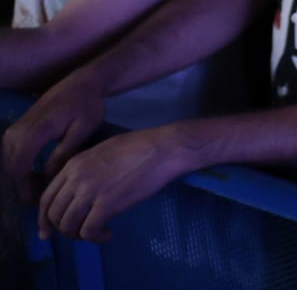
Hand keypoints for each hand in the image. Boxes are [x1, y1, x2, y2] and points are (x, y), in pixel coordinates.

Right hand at [3, 70, 106, 202]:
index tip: (36, 202)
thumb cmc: (87, 105)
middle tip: (39, 200)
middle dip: (22, 186)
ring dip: (20, 178)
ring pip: (8, 162)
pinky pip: (10, 154)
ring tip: (38, 189)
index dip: (25, 188)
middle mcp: (18, 131)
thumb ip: (63, 154)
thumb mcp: (82, 130)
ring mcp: (14, 129)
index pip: (20, 168)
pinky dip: (19, 167)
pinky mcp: (16, 128)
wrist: (81, 83)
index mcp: (34, 132)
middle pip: (11, 167)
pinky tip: (34, 175)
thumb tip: (46, 177)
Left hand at [38, 126, 197, 242]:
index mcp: (74, 165)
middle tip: (78, 233)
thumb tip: (77, 191)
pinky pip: (88, 231)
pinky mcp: (107, 204)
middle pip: (54, 214)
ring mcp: (91, 192)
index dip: (44, 219)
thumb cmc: (140, 146)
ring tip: (95, 233)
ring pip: (68, 225)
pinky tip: (107, 233)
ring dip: (79, 235)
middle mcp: (76, 179)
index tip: (49, 231)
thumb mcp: (102, 152)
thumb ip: (84, 170)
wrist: (163, 149)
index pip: (46, 198)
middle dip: (62, 229)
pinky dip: (95, 238)